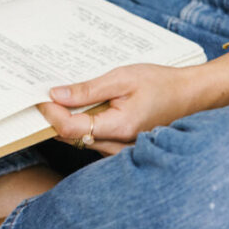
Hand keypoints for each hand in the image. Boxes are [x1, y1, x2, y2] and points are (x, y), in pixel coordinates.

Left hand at [37, 63, 200, 155]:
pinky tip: (86, 106)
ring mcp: (119, 151)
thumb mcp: (123, 78)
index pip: (70, 127)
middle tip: (47, 92)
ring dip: (69, 120)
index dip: (51, 113)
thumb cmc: (160, 84)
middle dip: (56, 116)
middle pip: (72, 136)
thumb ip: (89, 90)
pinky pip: (93, 139)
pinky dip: (84, 123)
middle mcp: (116, 147)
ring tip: (65, 95)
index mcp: (118, 128)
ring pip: (81, 139)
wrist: (189, 96)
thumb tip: (57, 95)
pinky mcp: (120, 148)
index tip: (40, 96)